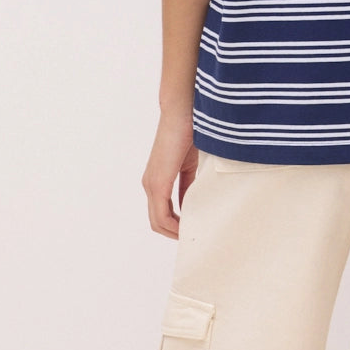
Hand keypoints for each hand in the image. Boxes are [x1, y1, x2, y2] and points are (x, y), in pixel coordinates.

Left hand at [141, 110, 197, 238]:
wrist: (183, 111)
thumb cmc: (191, 131)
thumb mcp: (193, 164)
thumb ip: (191, 182)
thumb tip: (199, 200)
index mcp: (159, 179)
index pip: (164, 212)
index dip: (178, 225)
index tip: (195, 229)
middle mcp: (151, 185)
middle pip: (158, 222)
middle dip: (176, 233)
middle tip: (195, 238)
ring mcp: (151, 185)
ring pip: (158, 222)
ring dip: (175, 232)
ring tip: (194, 236)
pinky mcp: (157, 183)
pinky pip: (162, 216)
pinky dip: (174, 226)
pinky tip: (188, 228)